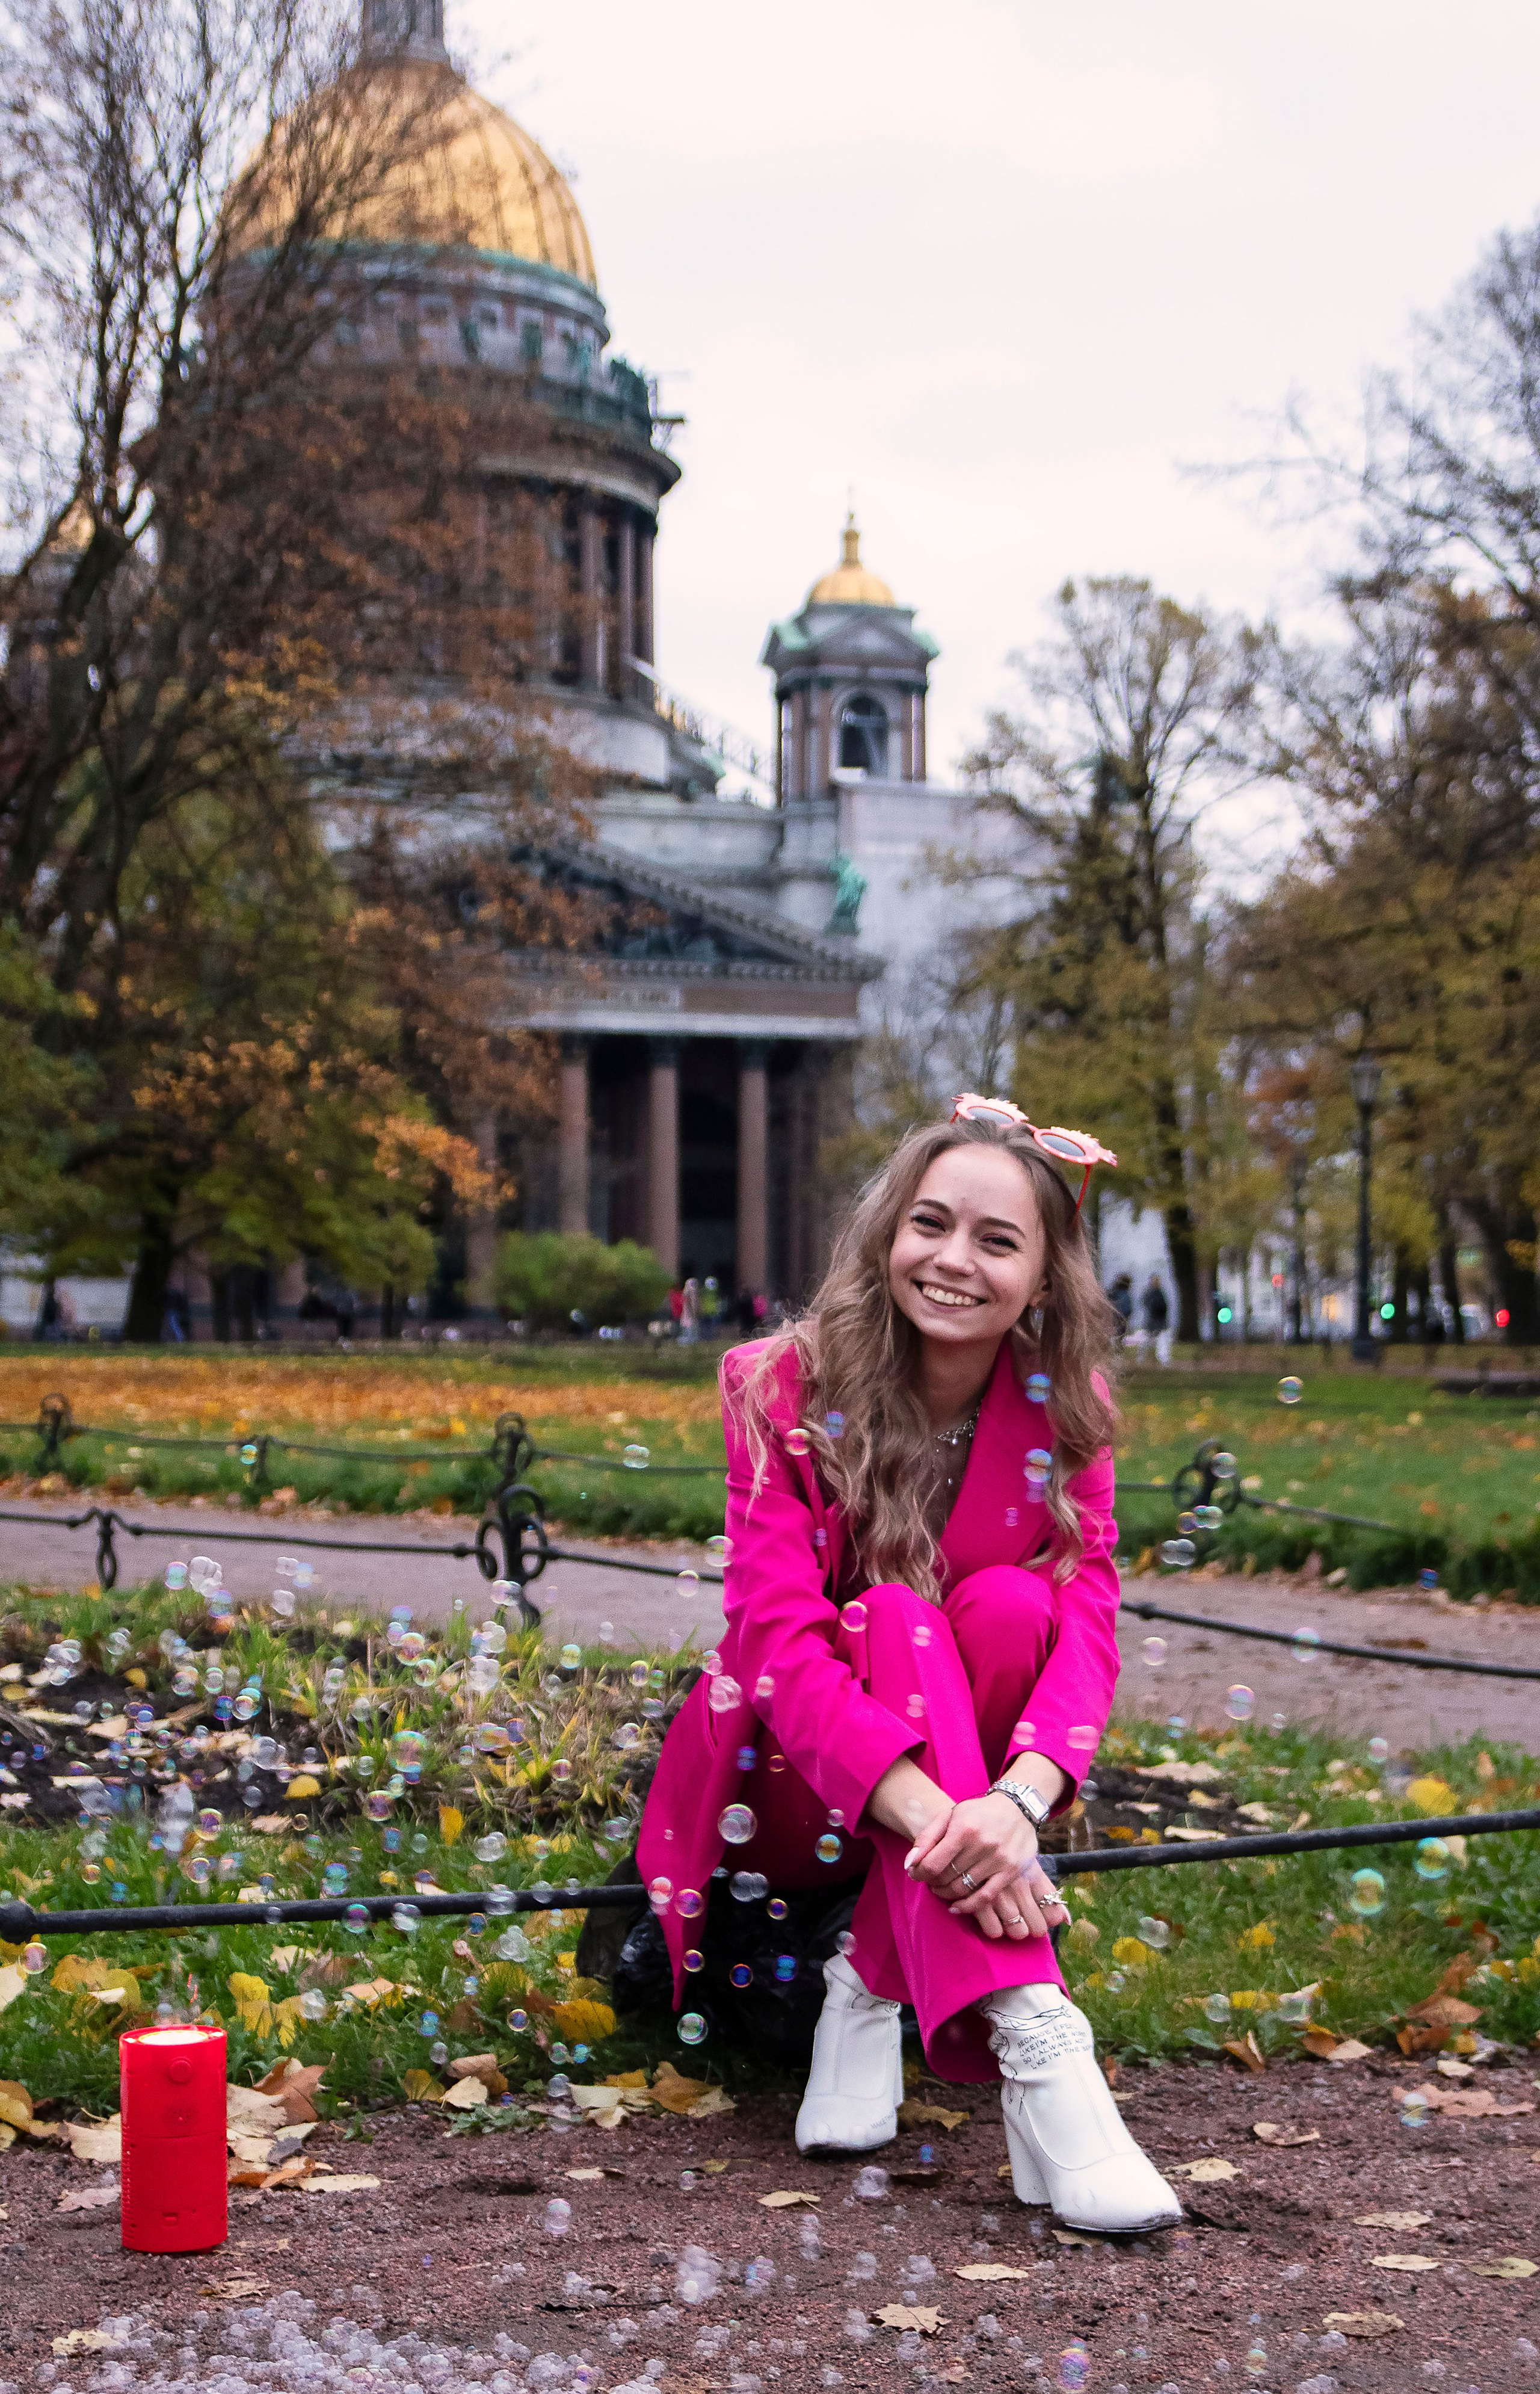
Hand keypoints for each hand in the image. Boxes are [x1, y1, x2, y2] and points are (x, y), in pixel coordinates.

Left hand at [904, 1792, 1068, 1942]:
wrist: (1018, 1808)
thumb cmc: (978, 1813)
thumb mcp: (950, 1815)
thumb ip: (927, 1837)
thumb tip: (909, 1864)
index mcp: (964, 1828)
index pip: (933, 1863)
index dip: (919, 1873)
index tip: (915, 1873)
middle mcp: (982, 1845)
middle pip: (946, 1877)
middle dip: (932, 1881)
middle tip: (930, 1879)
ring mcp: (998, 1860)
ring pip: (962, 1889)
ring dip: (945, 1893)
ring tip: (940, 1888)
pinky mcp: (1011, 1872)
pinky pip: (985, 1897)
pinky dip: (967, 1906)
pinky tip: (955, 1906)